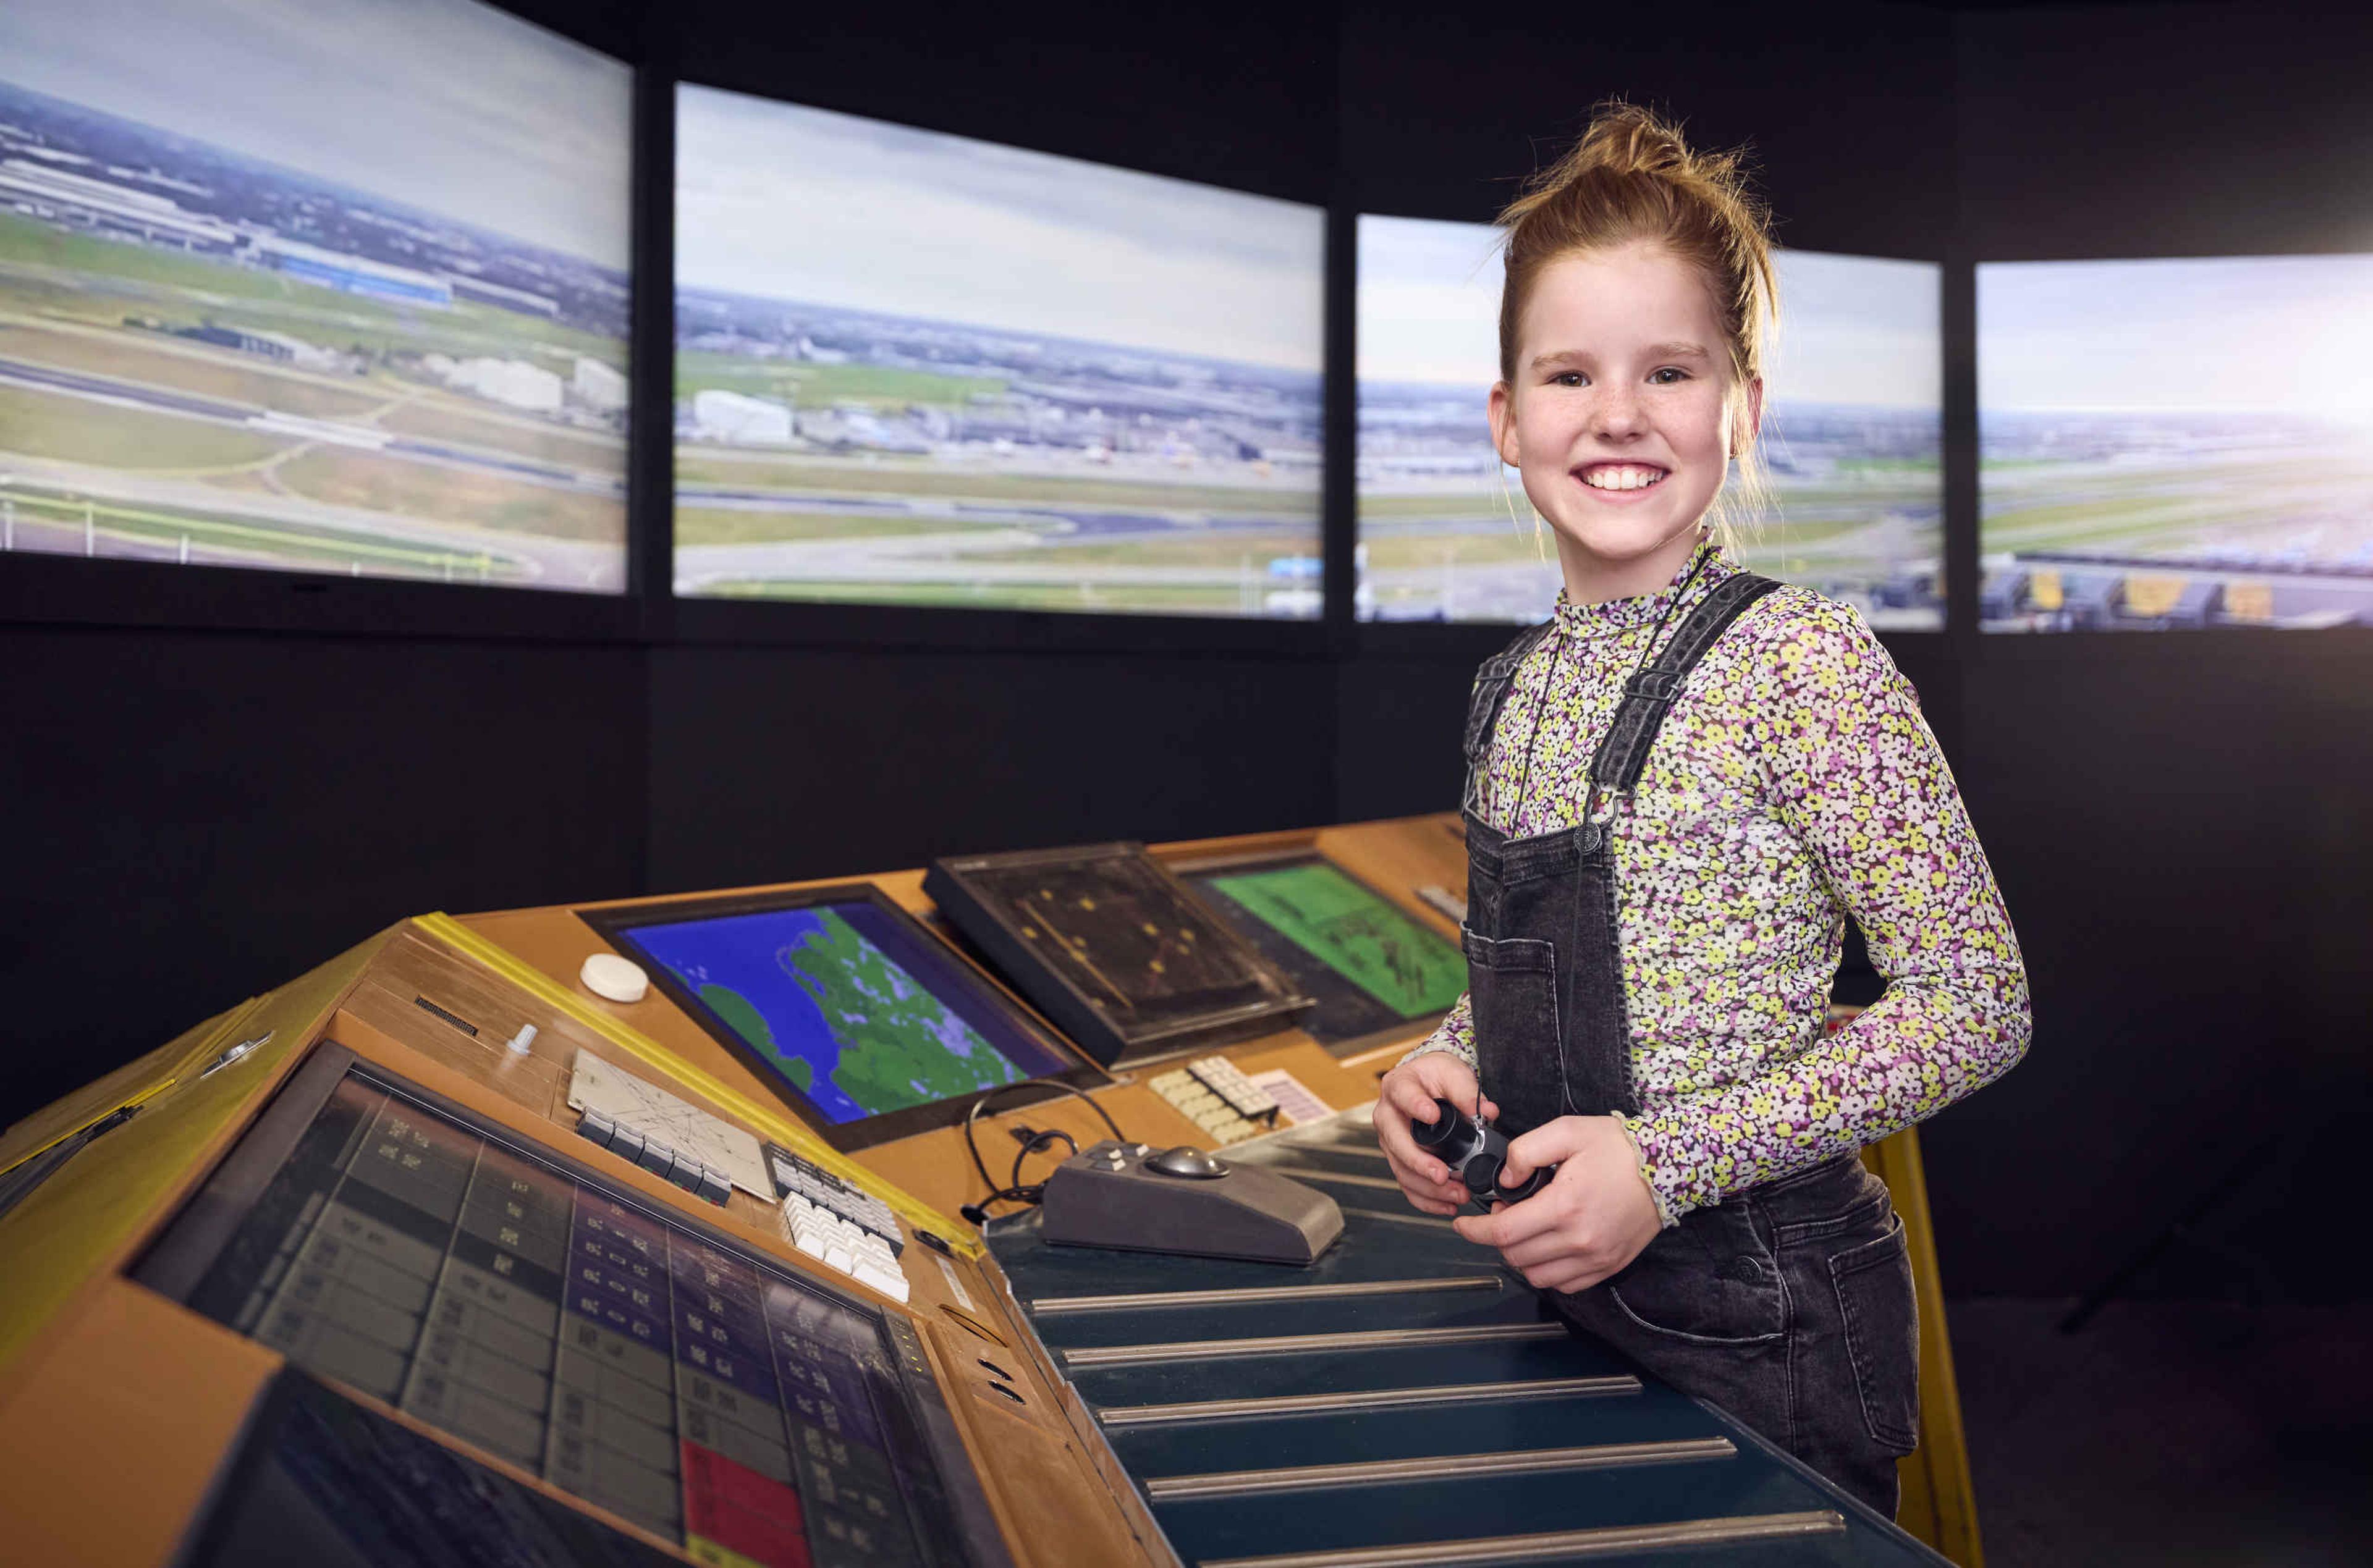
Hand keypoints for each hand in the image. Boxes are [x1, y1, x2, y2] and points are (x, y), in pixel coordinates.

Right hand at [1373, 1054, 1498, 1216]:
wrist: (1427, 1083)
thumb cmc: (1436, 1076)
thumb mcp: (1453, 1073)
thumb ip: (1468, 1092)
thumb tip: (1487, 1112)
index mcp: (1398, 1087)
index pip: (1403, 1096)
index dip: (1416, 1107)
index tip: (1432, 1116)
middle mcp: (1388, 1116)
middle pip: (1397, 1143)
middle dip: (1420, 1163)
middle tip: (1442, 1174)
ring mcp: (1391, 1141)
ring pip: (1402, 1170)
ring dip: (1428, 1188)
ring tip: (1457, 1193)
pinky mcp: (1399, 1160)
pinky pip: (1407, 1184)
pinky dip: (1426, 1200)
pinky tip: (1447, 1205)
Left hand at [1453, 1115, 1660, 1292]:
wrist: (1668, 1168)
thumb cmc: (1617, 1147)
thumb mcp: (1567, 1131)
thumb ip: (1525, 1151)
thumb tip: (1503, 1181)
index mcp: (1564, 1207)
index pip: (1502, 1233)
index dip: (1474, 1231)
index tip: (1461, 1224)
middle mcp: (1579, 1241)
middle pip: (1515, 1256)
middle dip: (1498, 1237)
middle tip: (1505, 1211)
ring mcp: (1596, 1259)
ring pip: (1537, 1276)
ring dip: (1520, 1256)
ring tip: (1526, 1228)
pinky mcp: (1608, 1267)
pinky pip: (1564, 1284)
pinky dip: (1547, 1269)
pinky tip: (1549, 1244)